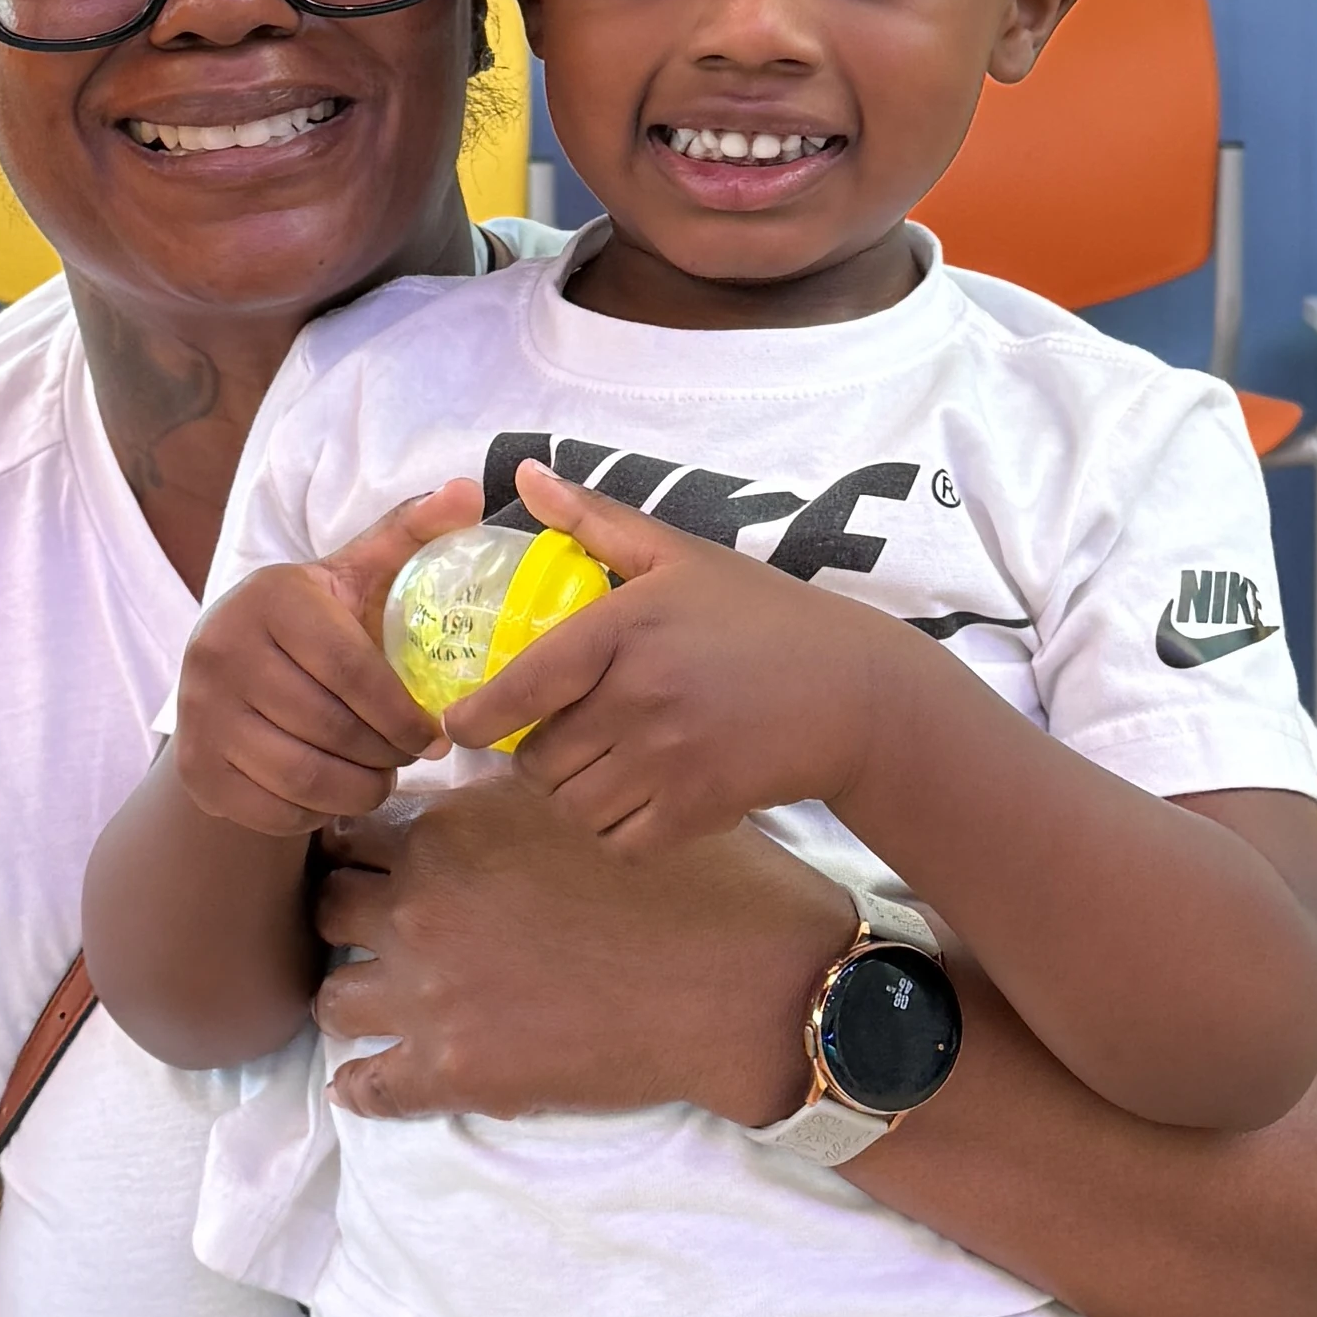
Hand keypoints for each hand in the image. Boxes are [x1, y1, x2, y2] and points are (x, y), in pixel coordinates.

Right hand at [170, 479, 479, 835]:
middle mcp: (221, 650)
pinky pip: (275, 812)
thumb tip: (468, 492)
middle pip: (331, 728)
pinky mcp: (196, 769)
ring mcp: (201, 714)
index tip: (434, 733)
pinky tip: (336, 791)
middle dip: (386, 753)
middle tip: (408, 756)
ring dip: (360, 788)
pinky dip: (318, 812)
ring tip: (380, 776)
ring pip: (305, 777)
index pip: (351, 669)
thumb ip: (409, 533)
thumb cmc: (311, 625)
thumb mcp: (354, 573)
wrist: (223, 676)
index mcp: (270, 599)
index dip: (403, 712)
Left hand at [312, 779, 851, 1123]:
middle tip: (376, 930)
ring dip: (354, 995)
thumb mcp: (592, 802)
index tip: (380, 865)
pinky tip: (371, 1080)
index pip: (353, 829)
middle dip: (347, 914)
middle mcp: (422, 902)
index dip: (364, 847)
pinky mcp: (456, 1071)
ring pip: (332, 996)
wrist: (746, 982)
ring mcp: (431, 992)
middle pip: (325, 904)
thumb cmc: (697, 879)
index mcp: (452, 828)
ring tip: (381, 1004)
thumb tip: (472, 791)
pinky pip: (366, 1087)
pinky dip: (361, 1085)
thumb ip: (510, 799)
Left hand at [443, 457, 915, 850]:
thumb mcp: (678, 556)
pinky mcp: (696, 809)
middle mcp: (639, 697)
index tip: (462, 726)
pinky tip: (635, 799)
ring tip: (598, 768)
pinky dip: (614, 831)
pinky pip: (618, 841)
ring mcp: (668, 759)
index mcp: (625, 629)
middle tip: (561, 739)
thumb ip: (594, 520)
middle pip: (539, 759)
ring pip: (572, 806)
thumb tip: (522, 474)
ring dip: (572, 796)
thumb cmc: (763, 617)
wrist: (855, 692)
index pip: (522, 685)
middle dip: (537, 756)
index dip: (478, 717)